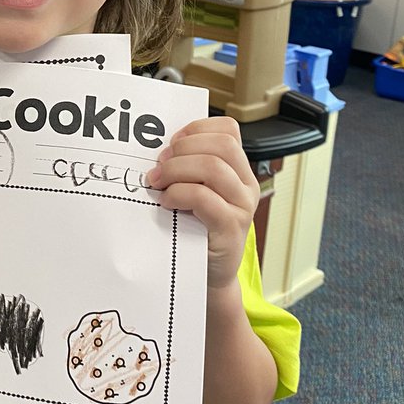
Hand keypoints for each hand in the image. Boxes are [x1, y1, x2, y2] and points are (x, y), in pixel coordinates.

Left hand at [146, 116, 258, 291]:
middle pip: (222, 144)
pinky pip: (204, 198)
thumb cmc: (197, 231)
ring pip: (213, 167)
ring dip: (176, 170)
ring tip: (158, 183)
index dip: (196, 129)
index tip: (172, 143)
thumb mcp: (196, 192)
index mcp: (239, 170)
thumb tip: (161, 149)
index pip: (228, 130)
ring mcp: (242, 206)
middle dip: (183, 149)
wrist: (208, 275)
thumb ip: (189, 169)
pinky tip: (166, 203)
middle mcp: (246, 185)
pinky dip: (179, 194)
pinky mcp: (231, 228)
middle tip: (159, 166)